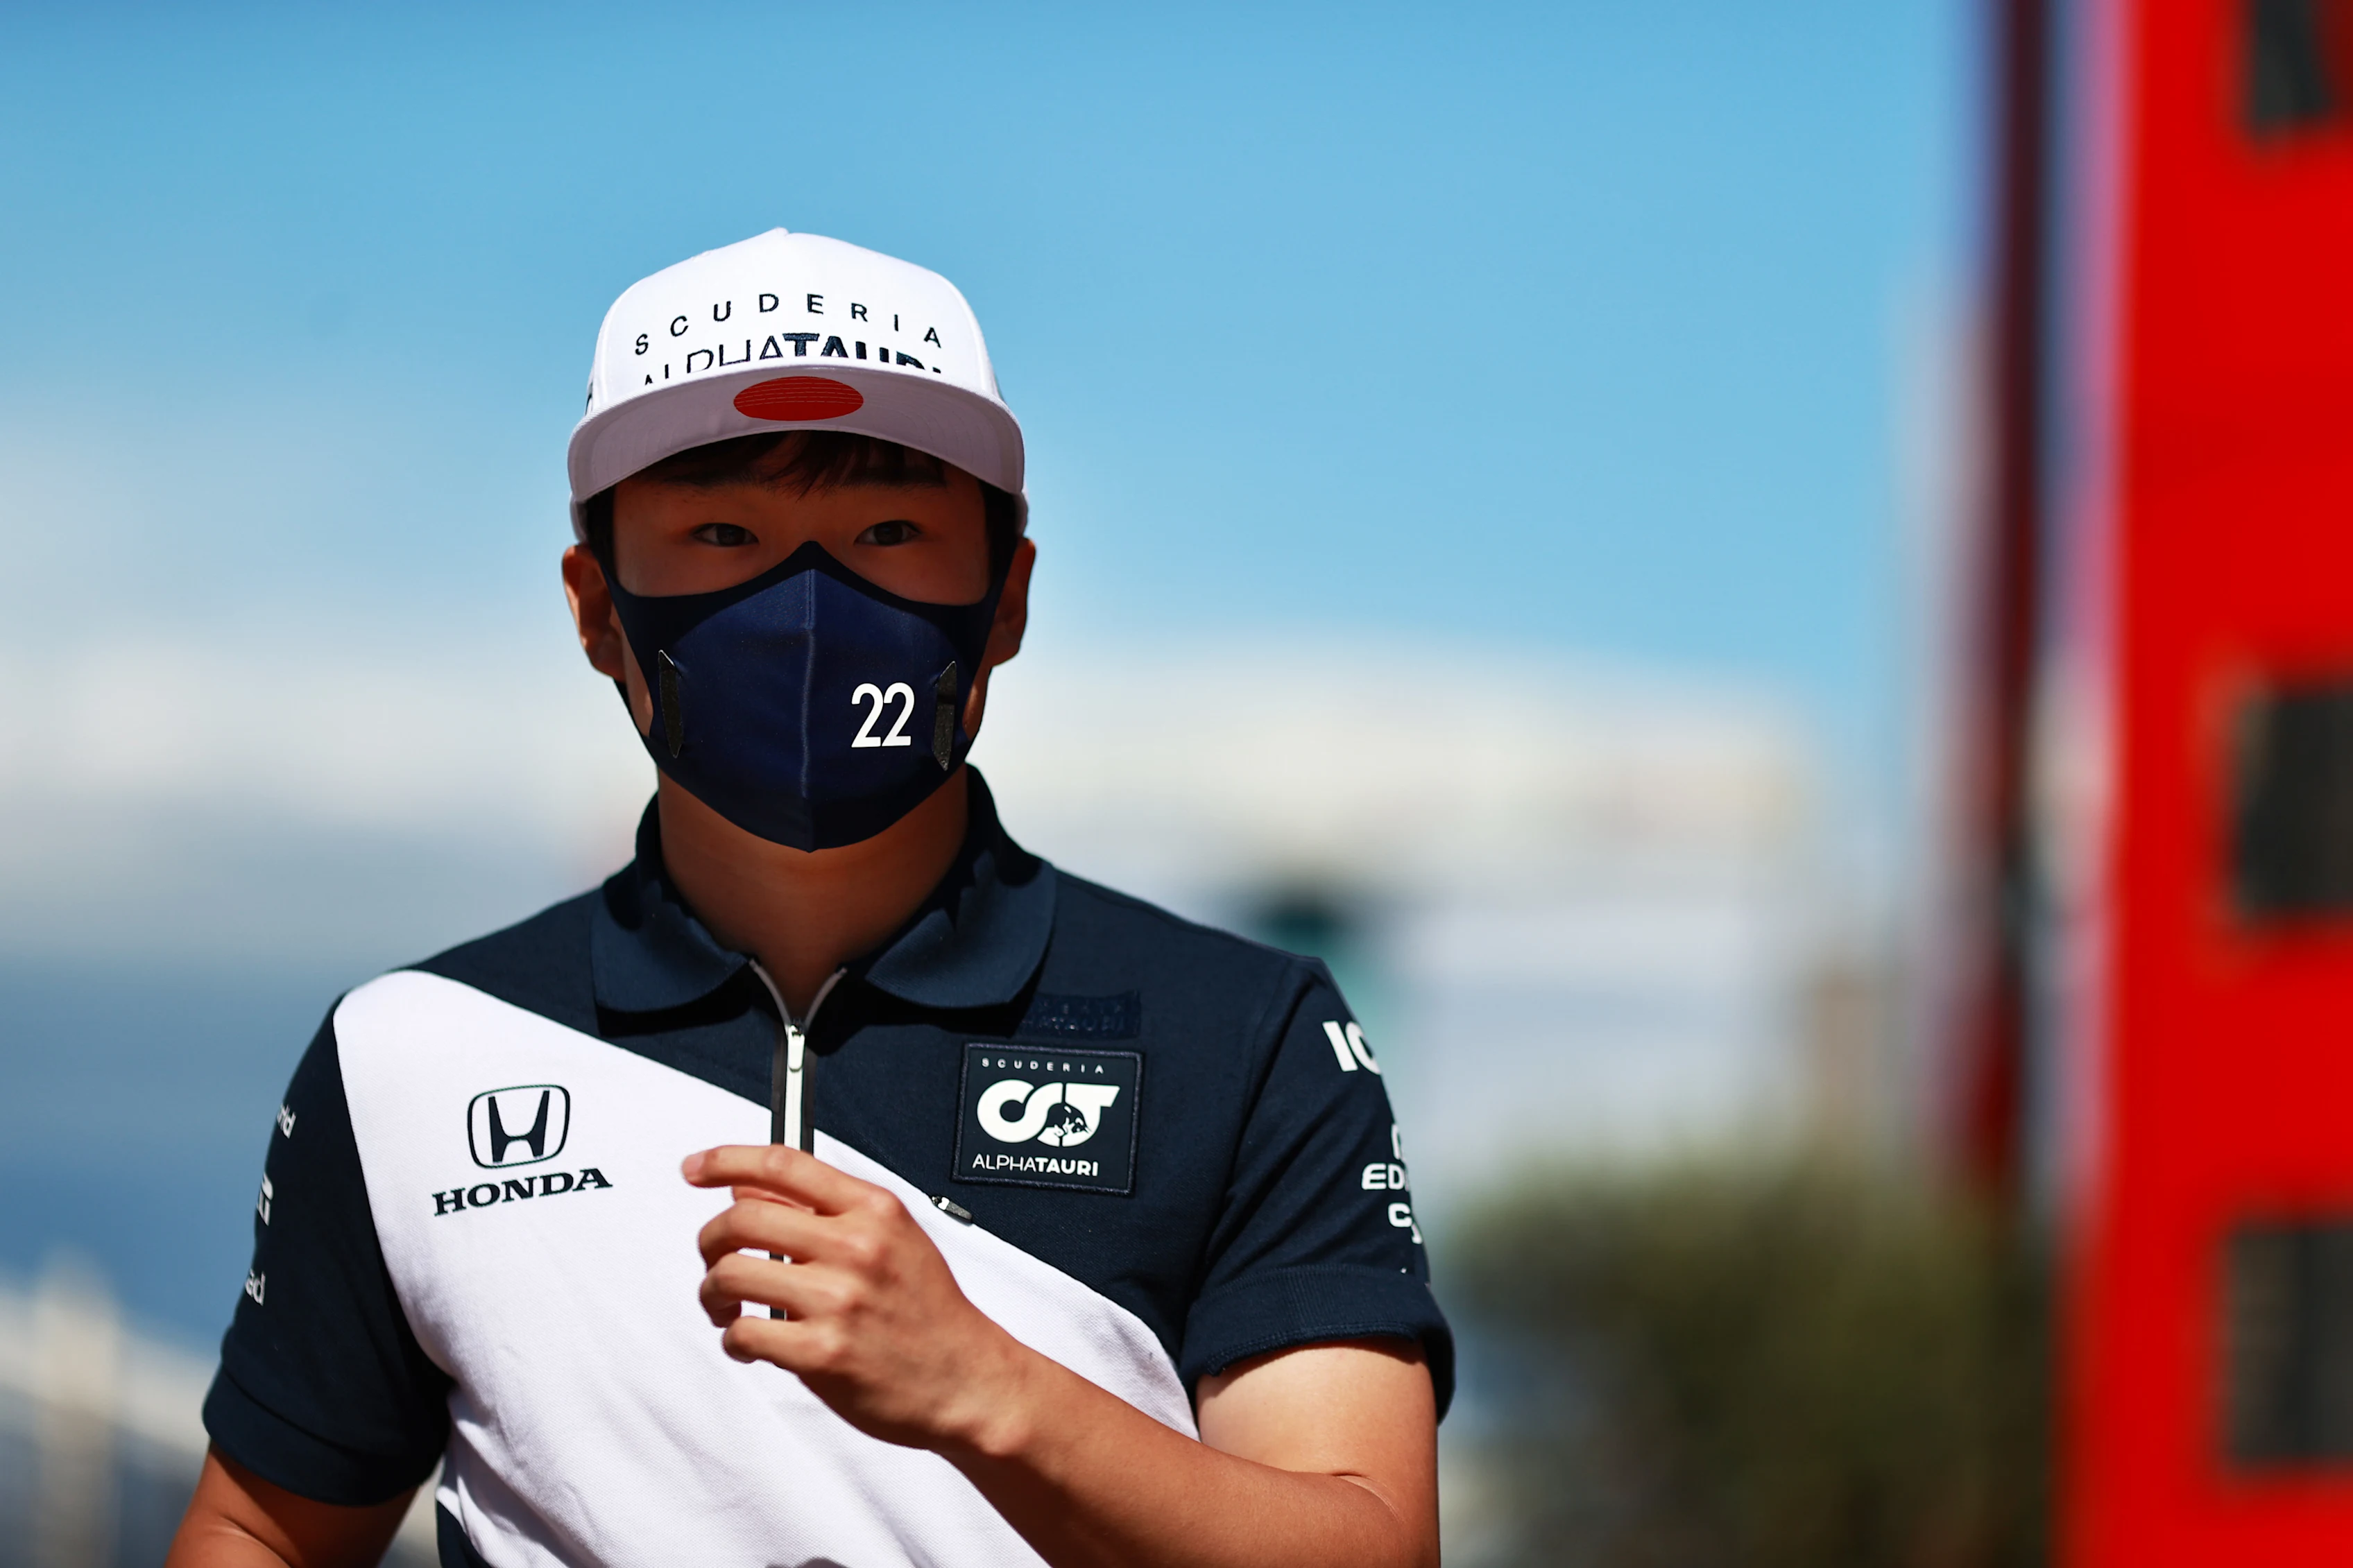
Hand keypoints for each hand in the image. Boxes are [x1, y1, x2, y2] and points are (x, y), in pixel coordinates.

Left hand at [684, 1145, 1035, 1451]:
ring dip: (713, 1292)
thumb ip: (826, 1209)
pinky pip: (744, 1334)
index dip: (726, 1160)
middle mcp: (856, 1248)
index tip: (696, 1169)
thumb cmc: (929, 1312)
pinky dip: (734, 1340)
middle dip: (710, 1240)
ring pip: (730, 1274)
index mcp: (874, 1210)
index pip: (783, 1164)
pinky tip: (751, 1345)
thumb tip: (749, 1187)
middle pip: (741, 1218)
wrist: (966, 1380)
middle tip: (713, 1258)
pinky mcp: (822, 1354)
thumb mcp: (894, 1238)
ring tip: (727, 1307)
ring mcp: (838, 1301)